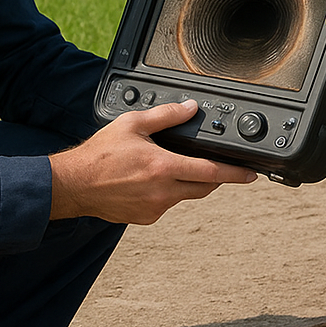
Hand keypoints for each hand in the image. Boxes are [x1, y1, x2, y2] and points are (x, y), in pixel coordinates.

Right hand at [48, 99, 256, 223]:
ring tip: (172, 167)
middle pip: (204, 187)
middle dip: (215, 177)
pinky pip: (167, 205)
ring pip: (186, 196)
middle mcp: (163, 192)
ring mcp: (155, 208)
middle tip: (217, 166)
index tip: (251, 174)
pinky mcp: (146, 218)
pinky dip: (168, 193)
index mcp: (163, 168)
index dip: (235, 173)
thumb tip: (189, 109)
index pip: (211, 172)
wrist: (74, 185)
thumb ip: (166, 115)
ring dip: (188, 183)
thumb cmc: (99, 155)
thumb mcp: (132, 124)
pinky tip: (152, 181)